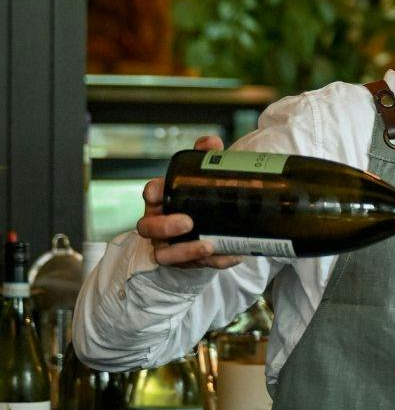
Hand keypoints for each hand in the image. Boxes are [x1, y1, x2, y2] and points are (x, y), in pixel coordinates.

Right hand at [134, 135, 242, 269]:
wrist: (206, 230)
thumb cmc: (198, 201)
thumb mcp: (200, 179)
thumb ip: (204, 159)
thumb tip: (211, 142)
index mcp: (162, 201)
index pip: (150, 194)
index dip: (152, 192)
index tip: (158, 191)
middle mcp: (160, 225)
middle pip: (148, 227)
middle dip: (165, 226)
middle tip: (188, 222)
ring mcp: (170, 246)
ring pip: (165, 254)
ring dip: (185, 251)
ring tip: (208, 245)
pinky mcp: (186, 263)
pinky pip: (196, 267)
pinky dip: (215, 262)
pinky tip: (232, 256)